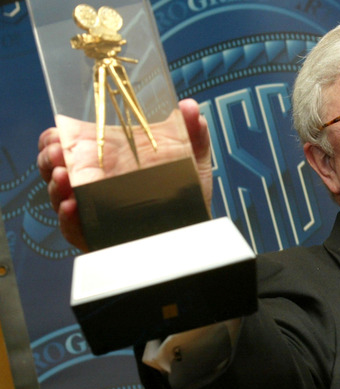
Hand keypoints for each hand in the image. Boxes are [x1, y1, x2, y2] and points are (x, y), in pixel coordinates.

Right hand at [37, 98, 212, 251]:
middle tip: (56, 152)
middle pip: (56, 169)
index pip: (66, 145)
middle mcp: (94, 182)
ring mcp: (94, 209)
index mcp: (106, 157)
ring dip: (56, 186)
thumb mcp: (191, 156)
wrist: (195, 224)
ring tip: (63, 176)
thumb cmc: (185, 188)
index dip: (54, 139)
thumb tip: (190, 107)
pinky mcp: (99, 236)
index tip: (55, 133)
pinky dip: (70, 218)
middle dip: (49, 160)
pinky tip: (72, 206)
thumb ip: (191, 130)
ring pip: (61, 198)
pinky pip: (76, 229)